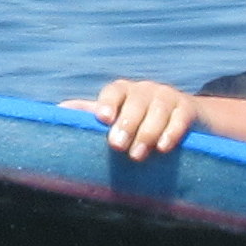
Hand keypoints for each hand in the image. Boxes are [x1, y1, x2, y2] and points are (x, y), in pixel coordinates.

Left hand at [78, 78, 199, 157]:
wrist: (185, 118)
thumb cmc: (138, 119)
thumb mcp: (115, 115)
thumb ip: (89, 113)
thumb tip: (58, 110)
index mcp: (124, 91)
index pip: (114, 91)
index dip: (108, 103)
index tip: (102, 118)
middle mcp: (145, 90)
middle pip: (136, 102)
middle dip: (126, 124)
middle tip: (117, 146)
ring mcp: (168, 97)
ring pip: (158, 110)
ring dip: (147, 133)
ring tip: (137, 156)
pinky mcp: (187, 109)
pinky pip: (180, 118)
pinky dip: (171, 132)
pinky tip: (163, 147)